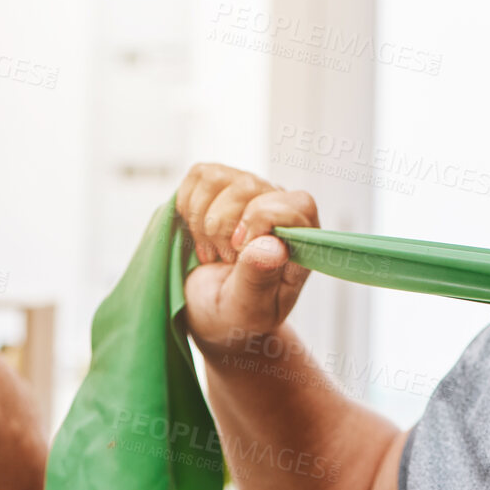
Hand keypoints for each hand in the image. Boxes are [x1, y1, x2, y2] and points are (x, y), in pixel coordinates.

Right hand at [176, 163, 319, 354]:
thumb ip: (259, 279)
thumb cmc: (237, 313)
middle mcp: (279, 208)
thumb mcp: (248, 309)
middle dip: (222, 228)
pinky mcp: (220, 185)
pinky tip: (197, 234)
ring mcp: (250, 192)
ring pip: (220, 177)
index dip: (261, 221)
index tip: (236, 253)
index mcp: (301, 239)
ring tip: (211, 251)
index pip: (297, 204)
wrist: (208, 311)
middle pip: (251, 187)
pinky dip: (188, 208)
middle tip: (222, 261)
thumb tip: (272, 243)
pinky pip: (199, 176)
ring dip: (202, 221)